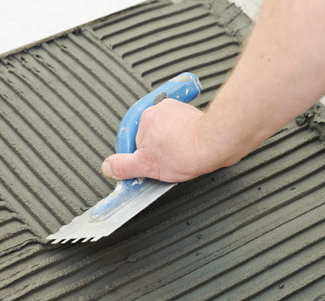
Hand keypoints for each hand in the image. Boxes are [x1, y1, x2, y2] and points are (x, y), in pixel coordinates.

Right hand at [101, 99, 227, 182]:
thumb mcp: (147, 165)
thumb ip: (123, 166)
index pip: (133, 142)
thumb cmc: (186, 151)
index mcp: (144, 117)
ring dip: (171, 147)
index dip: (140, 158)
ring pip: (166, 135)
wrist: (217, 143)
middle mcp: (160, 109)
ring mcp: (178, 110)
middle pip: (149, 137)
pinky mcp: (193, 114)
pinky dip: (183, 142)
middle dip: (156, 152)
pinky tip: (188, 152)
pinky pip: (180, 131)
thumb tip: (107, 167)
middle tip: (167, 163)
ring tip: (180, 157)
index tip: (150, 166)